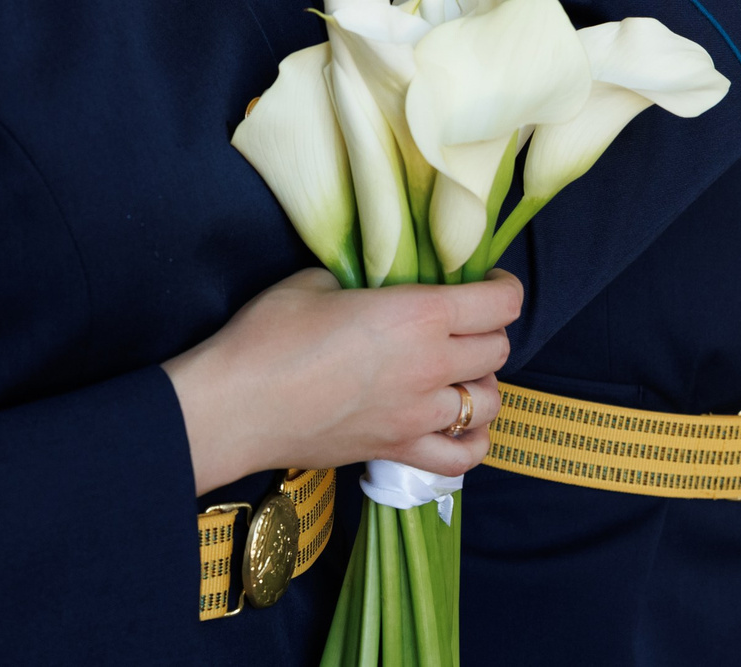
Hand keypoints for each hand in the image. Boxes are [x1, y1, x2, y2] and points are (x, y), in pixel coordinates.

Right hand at [163, 268, 519, 493]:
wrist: (235, 406)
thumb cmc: (268, 335)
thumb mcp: (318, 282)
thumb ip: (364, 283)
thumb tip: (376, 288)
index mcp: (419, 313)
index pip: (501, 303)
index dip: (505, 288)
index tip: (489, 283)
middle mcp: (431, 365)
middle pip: (498, 349)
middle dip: (489, 332)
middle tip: (464, 323)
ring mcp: (418, 414)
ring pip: (489, 404)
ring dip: (482, 385)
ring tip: (457, 373)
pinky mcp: (398, 450)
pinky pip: (461, 458)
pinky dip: (469, 442)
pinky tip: (454, 424)